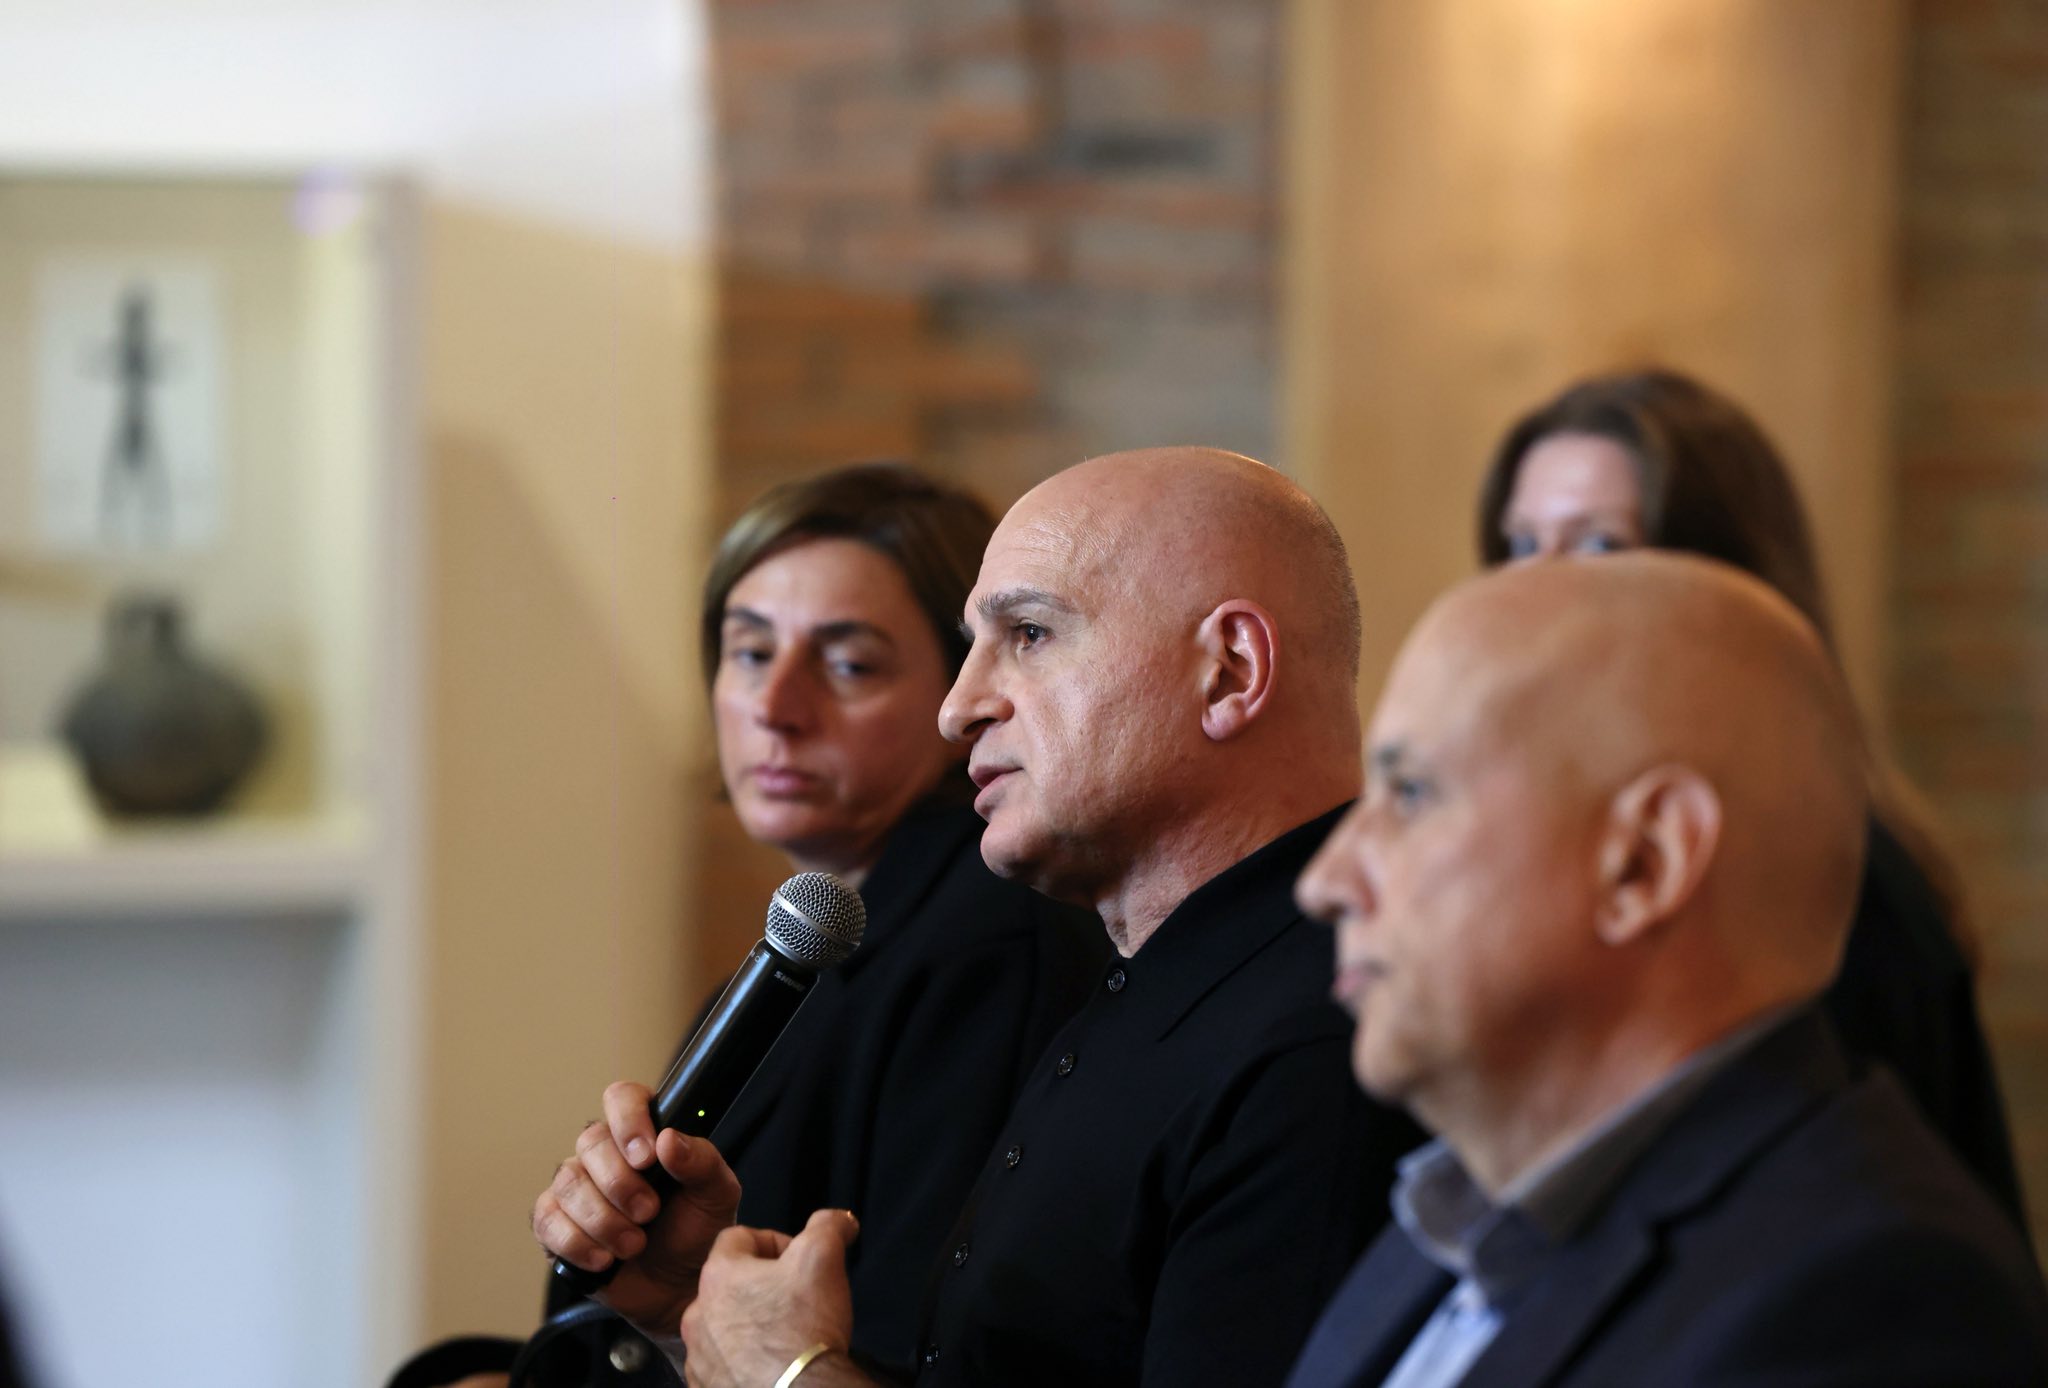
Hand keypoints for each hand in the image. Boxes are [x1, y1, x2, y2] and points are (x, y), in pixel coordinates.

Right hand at [530, 1080, 742, 1331]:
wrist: (678, 1288)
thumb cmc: (697, 1232)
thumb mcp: (716, 1195)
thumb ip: (701, 1161)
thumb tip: (668, 1139)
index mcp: (644, 1133)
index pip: (622, 1098)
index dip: (628, 1121)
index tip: (646, 1157)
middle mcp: (605, 1153)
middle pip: (590, 1142)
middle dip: (621, 1184)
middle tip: (649, 1213)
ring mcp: (576, 1188)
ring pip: (568, 1182)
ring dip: (603, 1220)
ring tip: (634, 1245)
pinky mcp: (555, 1224)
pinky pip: (547, 1220)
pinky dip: (577, 1243)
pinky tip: (605, 1260)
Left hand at [680, 1209, 862, 1387]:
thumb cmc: (803, 1330)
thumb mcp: (823, 1258)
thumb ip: (828, 1226)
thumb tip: (838, 1220)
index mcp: (719, 1275)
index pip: (739, 1236)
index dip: (775, 1241)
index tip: (798, 1261)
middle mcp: (699, 1314)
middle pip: (730, 1284)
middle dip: (761, 1287)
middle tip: (794, 1299)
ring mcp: (700, 1356)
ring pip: (724, 1326)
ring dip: (749, 1325)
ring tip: (784, 1335)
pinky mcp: (708, 1386)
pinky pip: (722, 1365)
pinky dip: (743, 1361)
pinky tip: (770, 1364)